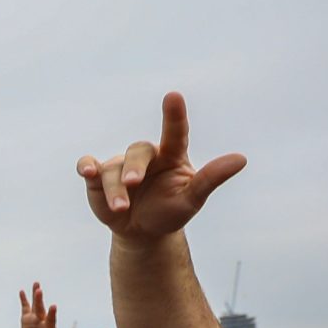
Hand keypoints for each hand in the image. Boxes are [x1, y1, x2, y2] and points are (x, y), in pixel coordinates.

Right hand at [17, 284, 62, 327]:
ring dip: (35, 294)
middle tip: (39, 290)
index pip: (51, 319)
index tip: (53, 306)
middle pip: (41, 308)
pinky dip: (24, 299)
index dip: (52, 313)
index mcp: (49, 327)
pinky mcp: (27, 316)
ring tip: (36, 283)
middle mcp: (43, 319)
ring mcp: (35, 316)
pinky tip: (22, 291)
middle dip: (39, 300)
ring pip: (35, 304)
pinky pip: (25, 306)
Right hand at [75, 93, 246, 240]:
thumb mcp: (192, 199)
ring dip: (114, 189)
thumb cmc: (171, 211)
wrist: (142, 231)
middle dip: (134, 168)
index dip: (173, 115)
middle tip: (132, 183)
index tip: (173, 96)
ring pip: (113, 168)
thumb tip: (241, 159)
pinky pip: (88, 166)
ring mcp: (120, 165)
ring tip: (121, 209)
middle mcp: (145, 156)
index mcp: (171, 155)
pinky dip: (86, 167)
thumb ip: (212, 178)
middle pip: (139, 152)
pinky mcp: (99, 177)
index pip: (175, 132)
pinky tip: (87, 171)